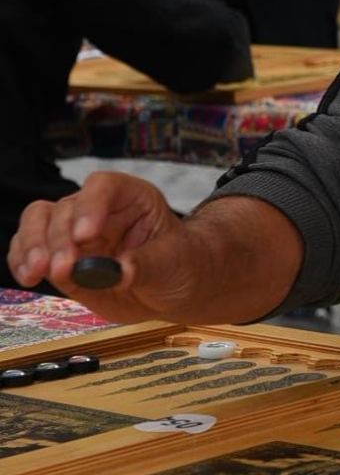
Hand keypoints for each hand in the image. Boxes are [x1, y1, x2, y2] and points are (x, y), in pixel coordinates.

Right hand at [8, 171, 197, 322]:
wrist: (175, 287)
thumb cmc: (182, 263)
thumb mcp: (174, 261)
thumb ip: (146, 265)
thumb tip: (117, 273)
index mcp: (132, 197)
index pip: (104, 187)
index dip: (90, 205)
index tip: (85, 235)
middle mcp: (99, 210)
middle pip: (65, 208)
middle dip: (59, 238)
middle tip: (63, 268)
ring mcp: (75, 233)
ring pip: (38, 222)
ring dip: (32, 246)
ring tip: (37, 272)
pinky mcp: (61, 258)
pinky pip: (30, 251)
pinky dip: (22, 261)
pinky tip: (29, 276)